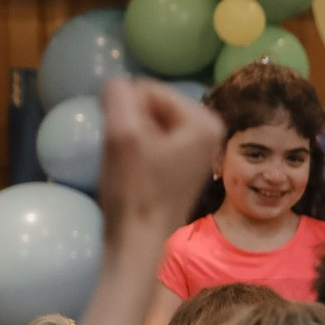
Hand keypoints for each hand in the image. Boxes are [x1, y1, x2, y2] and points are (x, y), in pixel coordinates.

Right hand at [96, 77, 221, 243]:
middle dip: (130, 124)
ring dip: (130, 138)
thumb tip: (115, 83)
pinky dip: (136, 151)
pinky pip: (151, 140)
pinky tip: (135, 173)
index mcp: (204, 121)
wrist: (139, 242)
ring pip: (147, 122)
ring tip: (131, 167)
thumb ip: (119, 97)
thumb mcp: (122, 137)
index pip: (147, 89)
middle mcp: (209, 131)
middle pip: (150, 105)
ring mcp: (197, 148)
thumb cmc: (135, 191)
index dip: (125, 113)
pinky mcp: (183, 164)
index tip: (125, 145)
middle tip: (127, 157)